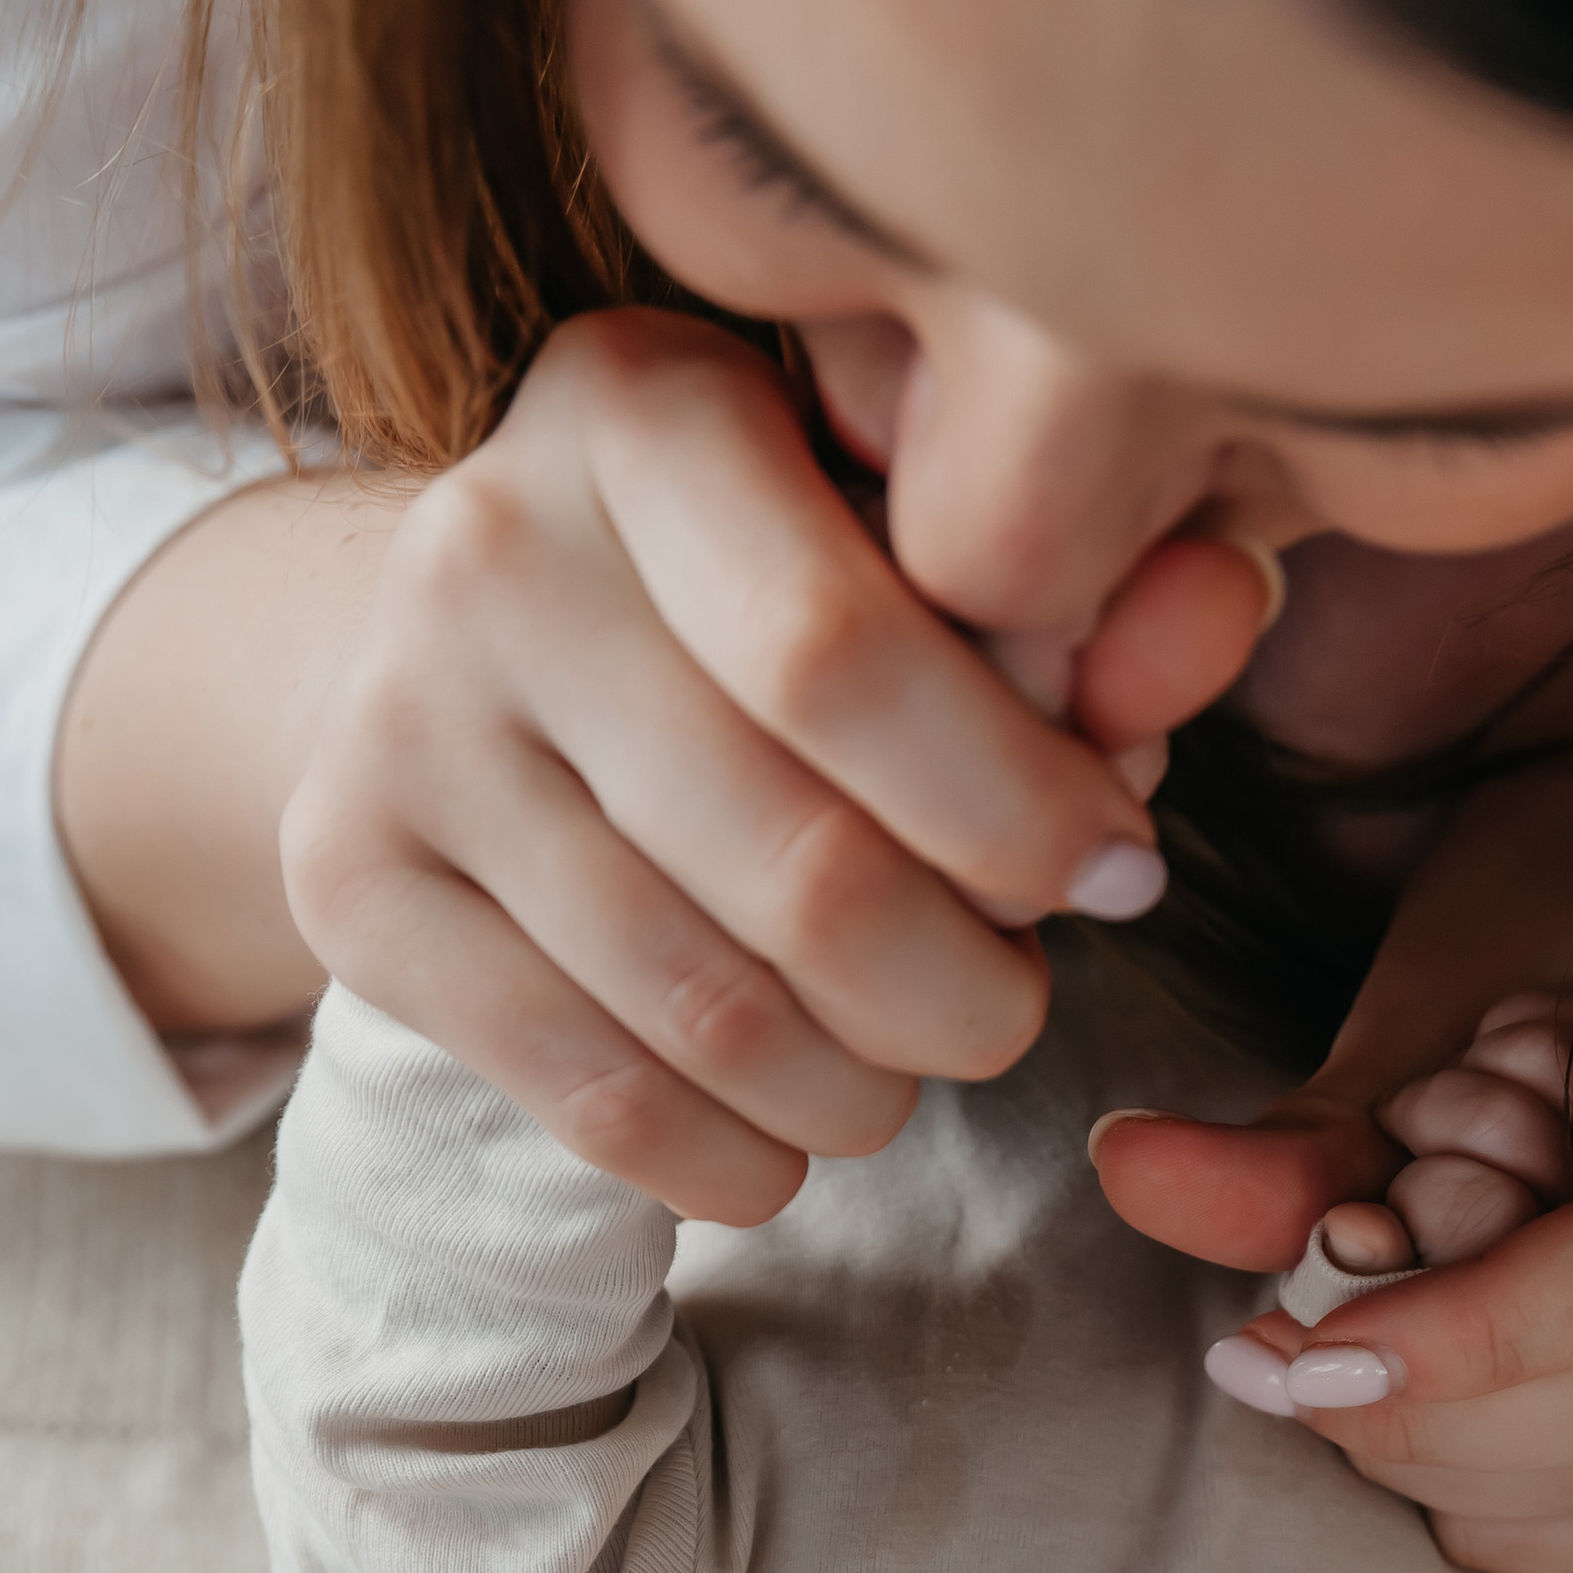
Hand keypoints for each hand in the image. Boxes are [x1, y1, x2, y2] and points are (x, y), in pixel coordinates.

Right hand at [280, 309, 1275, 1225]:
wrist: (459, 660)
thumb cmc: (755, 605)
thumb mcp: (910, 559)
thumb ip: (1073, 608)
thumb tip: (1226, 612)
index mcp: (643, 409)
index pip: (849, 655)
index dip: (1019, 807)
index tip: (1122, 874)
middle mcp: (487, 547)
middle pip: (798, 866)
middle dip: (963, 987)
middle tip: (1013, 1009)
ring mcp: (392, 722)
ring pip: (709, 1008)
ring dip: (863, 1091)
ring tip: (905, 1075)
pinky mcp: (346, 881)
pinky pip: (594, 1095)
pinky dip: (735, 1163)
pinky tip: (791, 1148)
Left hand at [1098, 766, 1572, 1572]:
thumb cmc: (1535, 925)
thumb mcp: (1420, 1002)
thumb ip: (1294, 1124)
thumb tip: (1125, 1173)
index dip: (1480, 1336)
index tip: (1308, 1357)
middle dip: (1435, 1412)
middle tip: (1278, 1368)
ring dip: (1448, 1458)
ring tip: (1344, 1366)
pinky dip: (1496, 1501)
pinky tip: (1417, 1424)